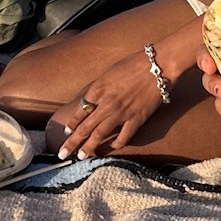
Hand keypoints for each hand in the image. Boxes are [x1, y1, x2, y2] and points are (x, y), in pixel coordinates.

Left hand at [48, 51, 166, 159]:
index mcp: (98, 89)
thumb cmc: (135, 63)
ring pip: (100, 135)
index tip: (66, 132)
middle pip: (85, 127)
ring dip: (89, 147)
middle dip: (72, 142)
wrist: (159, 65)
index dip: (72, 124)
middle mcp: (106, 103)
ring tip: (81, 157)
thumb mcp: (110, 72)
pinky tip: (112, 148)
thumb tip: (92, 100)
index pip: (80, 111)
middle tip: (61, 154)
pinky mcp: (137, 119)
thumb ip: (100, 88)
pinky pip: (124, 137)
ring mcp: (121, 113)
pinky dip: (116, 144)